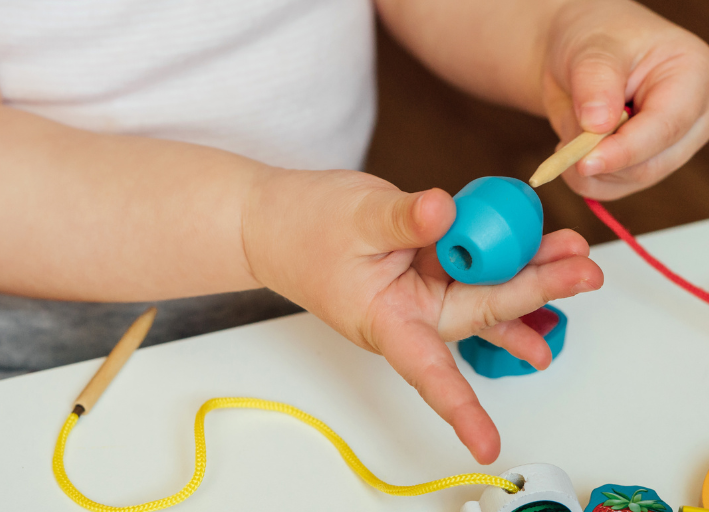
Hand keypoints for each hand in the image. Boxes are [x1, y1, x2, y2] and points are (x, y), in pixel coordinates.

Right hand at [243, 169, 602, 462]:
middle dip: (531, 295)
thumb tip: (446, 211)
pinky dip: (506, 260)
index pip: (426, 371)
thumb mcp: (352, 218)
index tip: (487, 445)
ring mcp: (422, 289)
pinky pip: (474, 267)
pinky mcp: (428, 265)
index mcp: (384, 320)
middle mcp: (410, 313)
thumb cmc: (302, 229)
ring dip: (529, 275)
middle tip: (582, 274)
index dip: (458, 407)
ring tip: (576, 261)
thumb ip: (402, 220)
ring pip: (484, 289)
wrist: (278, 221)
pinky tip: (544, 260)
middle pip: (479, 314)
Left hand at [542, 0, 708, 199]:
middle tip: (563, 150)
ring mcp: (669, 145)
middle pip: (651, 164)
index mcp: (692, 77)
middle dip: (601, 163)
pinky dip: (584, 179)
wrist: (579, 57)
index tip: (585, 162)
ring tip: (567, 139)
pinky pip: (613, 187)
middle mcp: (690, 117)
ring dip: (587, 173)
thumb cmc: (595, 42)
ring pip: (630, 181)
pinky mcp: (643, 164)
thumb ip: (595, 84)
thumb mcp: (592, 50)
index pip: (666, 126)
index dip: (625, 150)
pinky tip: (572, 151)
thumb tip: (598, 123)